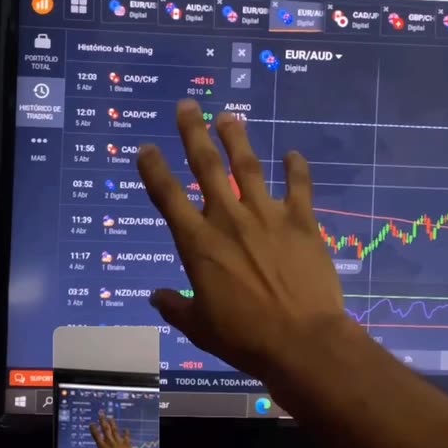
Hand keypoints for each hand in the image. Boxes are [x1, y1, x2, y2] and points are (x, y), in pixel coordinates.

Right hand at [90, 414, 136, 447]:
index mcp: (102, 447)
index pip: (96, 435)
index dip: (93, 428)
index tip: (92, 423)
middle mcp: (110, 442)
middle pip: (105, 428)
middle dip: (102, 420)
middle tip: (101, 413)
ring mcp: (119, 442)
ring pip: (115, 430)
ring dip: (112, 423)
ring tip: (110, 417)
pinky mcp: (127, 444)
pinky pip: (126, 436)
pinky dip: (126, 432)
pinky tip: (126, 429)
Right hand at [137, 99, 344, 379]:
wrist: (301, 341)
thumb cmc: (244, 338)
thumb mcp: (200, 328)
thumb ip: (176, 308)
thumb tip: (156, 297)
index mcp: (198, 244)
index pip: (168, 197)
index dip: (153, 170)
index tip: (146, 149)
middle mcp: (229, 220)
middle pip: (206, 167)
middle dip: (193, 133)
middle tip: (187, 105)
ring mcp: (267, 216)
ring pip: (248, 166)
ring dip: (237, 139)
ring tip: (228, 116)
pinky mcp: (302, 222)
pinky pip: (299, 187)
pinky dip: (296, 169)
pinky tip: (294, 154)